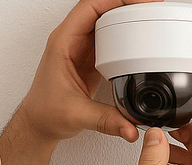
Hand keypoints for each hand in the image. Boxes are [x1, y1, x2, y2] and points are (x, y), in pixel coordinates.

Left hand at [18, 0, 163, 143]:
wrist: (39, 124)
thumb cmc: (45, 113)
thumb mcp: (77, 115)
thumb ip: (106, 120)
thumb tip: (131, 125)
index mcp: (63, 43)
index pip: (90, 6)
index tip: (139, 2)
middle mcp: (71, 40)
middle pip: (101, 7)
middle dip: (126, 5)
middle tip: (151, 11)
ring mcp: (81, 47)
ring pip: (106, 19)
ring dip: (127, 17)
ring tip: (150, 20)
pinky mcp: (90, 57)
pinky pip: (109, 35)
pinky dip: (125, 33)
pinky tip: (139, 38)